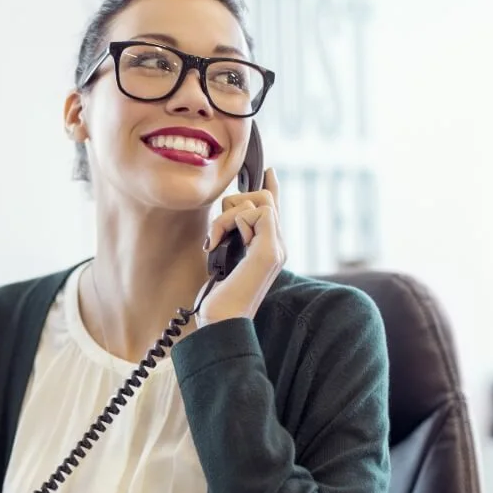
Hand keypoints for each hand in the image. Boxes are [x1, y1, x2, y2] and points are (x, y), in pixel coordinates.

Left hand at [196, 168, 285, 327]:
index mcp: (268, 248)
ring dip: (225, 218)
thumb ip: (231, 239)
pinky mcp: (270, 250)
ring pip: (257, 202)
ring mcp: (277, 248)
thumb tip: (227, 219)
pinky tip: (218, 244)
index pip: (274, 210)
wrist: (222, 322)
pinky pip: (255, 213)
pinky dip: (228, 223)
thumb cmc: (218, 299)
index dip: (271, 188)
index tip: (267, 171)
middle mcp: (278, 246)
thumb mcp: (223, 261)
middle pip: (262, 198)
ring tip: (214, 243)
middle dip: (232, 205)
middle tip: (216, 234)